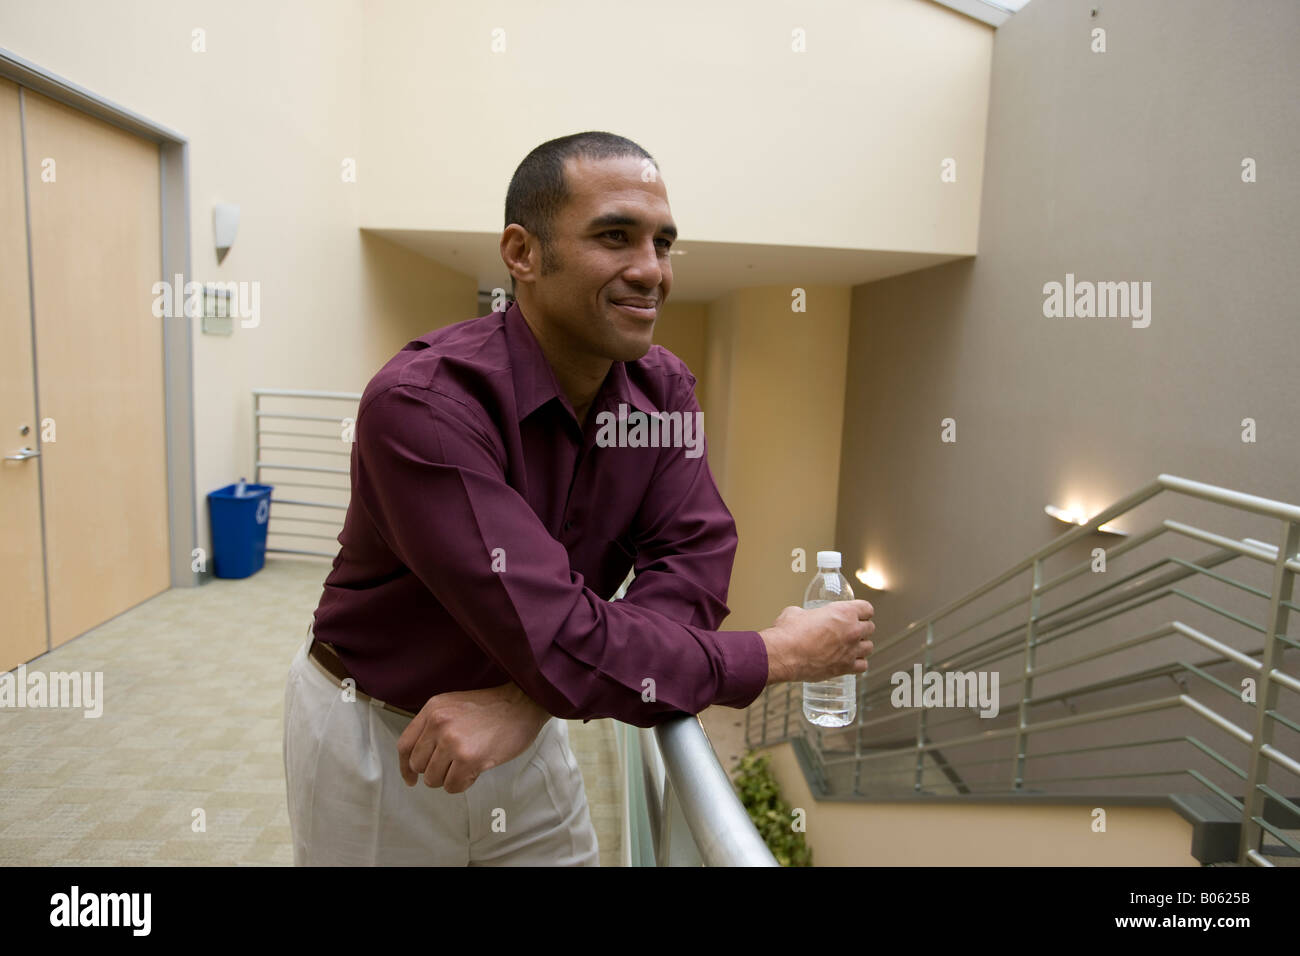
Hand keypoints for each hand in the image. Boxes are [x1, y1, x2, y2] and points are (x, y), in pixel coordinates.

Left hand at [396, 682, 550, 792]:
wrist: (523, 703)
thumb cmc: (493, 708)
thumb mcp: (455, 706)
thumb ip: (434, 726)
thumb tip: (421, 761)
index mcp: (433, 709)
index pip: (405, 745)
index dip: (405, 767)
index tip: (411, 779)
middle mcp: (438, 723)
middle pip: (418, 765)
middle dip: (435, 772)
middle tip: (454, 765)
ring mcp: (452, 741)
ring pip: (434, 779)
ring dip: (450, 778)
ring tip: (469, 764)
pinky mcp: (468, 758)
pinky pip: (453, 786)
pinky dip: (464, 784)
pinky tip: (477, 770)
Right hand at [760, 600, 874, 684]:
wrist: (784, 655)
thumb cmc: (789, 633)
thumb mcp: (797, 613)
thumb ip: (806, 613)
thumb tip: (802, 617)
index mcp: (843, 612)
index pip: (867, 608)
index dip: (862, 611)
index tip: (858, 613)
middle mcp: (852, 631)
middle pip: (870, 628)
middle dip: (861, 628)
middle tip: (851, 630)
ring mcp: (850, 650)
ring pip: (869, 647)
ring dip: (861, 646)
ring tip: (851, 647)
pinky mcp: (845, 668)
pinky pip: (862, 666)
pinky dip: (857, 664)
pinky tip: (849, 662)